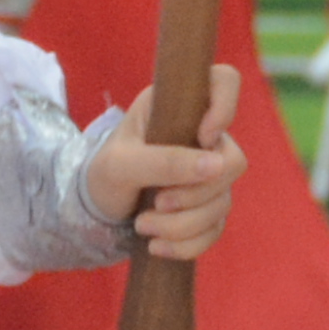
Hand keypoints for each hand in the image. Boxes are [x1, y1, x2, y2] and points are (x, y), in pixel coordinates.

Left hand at [85, 64, 240, 263]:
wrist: (94, 210)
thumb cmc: (103, 172)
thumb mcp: (121, 164)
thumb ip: (164, 161)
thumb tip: (217, 166)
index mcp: (180, 107)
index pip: (226, 82)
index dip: (226, 106)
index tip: (203, 137)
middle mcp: (202, 136)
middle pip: (234, 161)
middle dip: (195, 194)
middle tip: (157, 202)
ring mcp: (209, 175)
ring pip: (224, 203)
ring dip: (183, 224)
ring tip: (143, 227)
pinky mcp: (208, 209)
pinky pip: (215, 230)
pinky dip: (187, 244)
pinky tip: (157, 247)